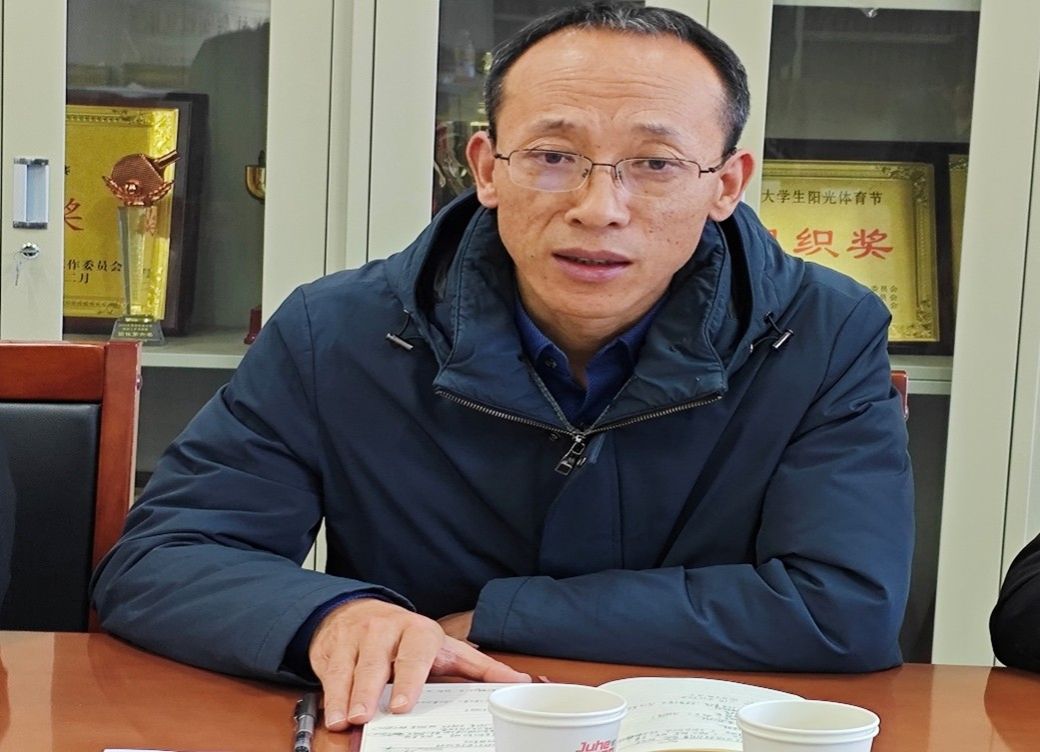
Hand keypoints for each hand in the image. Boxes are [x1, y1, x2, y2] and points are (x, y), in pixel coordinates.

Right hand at [309, 598, 529, 730]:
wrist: (357, 611)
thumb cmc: (408, 639)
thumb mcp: (445, 648)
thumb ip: (479, 667)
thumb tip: (521, 681)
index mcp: (419, 631)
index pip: (416, 650)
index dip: (410, 677)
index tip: (404, 703)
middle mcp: (386, 630)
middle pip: (377, 661)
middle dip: (372, 689)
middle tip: (369, 715)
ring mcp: (357, 638)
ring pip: (351, 668)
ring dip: (348, 696)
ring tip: (350, 720)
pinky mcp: (334, 649)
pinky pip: (331, 674)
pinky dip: (331, 696)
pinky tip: (335, 716)